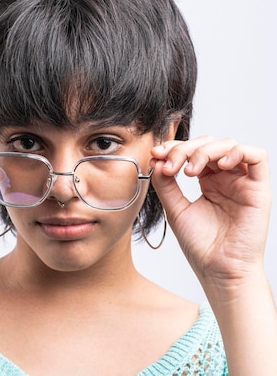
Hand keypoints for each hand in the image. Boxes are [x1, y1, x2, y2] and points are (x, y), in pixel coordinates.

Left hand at [150, 136, 270, 288]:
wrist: (219, 270)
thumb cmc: (201, 245)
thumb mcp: (175, 209)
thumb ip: (165, 184)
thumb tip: (157, 160)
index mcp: (207, 181)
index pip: (192, 151)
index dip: (174, 148)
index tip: (156, 155)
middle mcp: (225, 178)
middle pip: (208, 144)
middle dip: (184, 148)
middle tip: (169, 164)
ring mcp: (242, 181)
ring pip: (229, 145)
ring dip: (205, 150)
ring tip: (188, 171)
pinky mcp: (259, 188)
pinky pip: (257, 157)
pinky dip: (236, 152)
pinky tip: (218, 165)